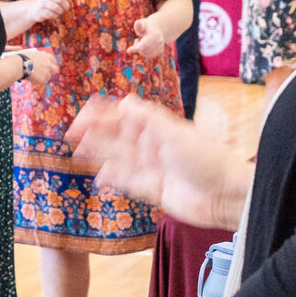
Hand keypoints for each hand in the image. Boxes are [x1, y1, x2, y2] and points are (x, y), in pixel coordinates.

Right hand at [18, 48, 58, 87]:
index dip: (50, 64)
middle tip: (45, 74)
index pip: (53, 60)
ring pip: (47, 77)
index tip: (48, 67)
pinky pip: (41, 83)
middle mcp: (48, 64)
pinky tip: (30, 79)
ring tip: (33, 77)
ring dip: (42, 78)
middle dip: (51, 72)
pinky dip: (36, 82)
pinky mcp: (42, 79)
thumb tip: (39, 60)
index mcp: (46, 56)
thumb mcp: (32, 54)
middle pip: (55, 70)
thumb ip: (38, 57)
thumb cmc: (22, 58)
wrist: (19, 64)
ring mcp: (46, 72)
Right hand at [32, 0, 74, 23]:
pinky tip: (54, 15)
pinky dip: (54, 15)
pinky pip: (50, 14)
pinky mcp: (39, 10)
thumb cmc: (49, 3)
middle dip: (66, 5)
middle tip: (66, 9)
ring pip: (55, 7)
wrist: (34, 10)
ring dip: (60, 11)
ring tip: (59, 12)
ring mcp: (41, 2)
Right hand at [69, 96, 243, 229]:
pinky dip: (112, 177)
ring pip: (118, 158)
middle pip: (117, 136)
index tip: (82, 115)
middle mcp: (152, 146)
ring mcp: (151, 167)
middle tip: (71, 133)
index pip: (124, 116)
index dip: (102, 114)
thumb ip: (146, 118)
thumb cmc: (206, 159)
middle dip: (95, 133)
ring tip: (78, 151)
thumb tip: (122, 101)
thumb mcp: (174, 133)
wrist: (224, 195)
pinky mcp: (152, 189)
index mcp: (158, 128)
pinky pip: (126, 181)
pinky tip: (98, 176)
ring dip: (99, 153)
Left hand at [126, 17, 167, 59]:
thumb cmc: (146, 26)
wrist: (157, 28)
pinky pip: (150, 56)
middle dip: (137, 47)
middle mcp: (158, 41)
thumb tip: (138, 24)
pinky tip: (145, 46)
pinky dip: (145, 53)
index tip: (128, 50)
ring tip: (141, 42)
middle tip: (136, 39)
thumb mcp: (141, 23)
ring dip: (141, 50)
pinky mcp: (160, 51)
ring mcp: (160, 46)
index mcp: (153, 34)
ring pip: (147, 54)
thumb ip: (139, 24)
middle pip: (144, 50)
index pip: (143, 44)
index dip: (135, 48)